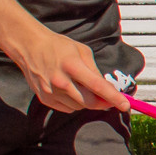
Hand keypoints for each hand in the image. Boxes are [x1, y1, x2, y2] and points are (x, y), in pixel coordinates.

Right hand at [15, 30, 132, 114]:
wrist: (29, 47)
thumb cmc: (58, 46)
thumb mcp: (82, 51)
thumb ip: (95, 71)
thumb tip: (106, 89)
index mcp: (72, 66)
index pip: (98, 86)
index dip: (114, 97)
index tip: (126, 105)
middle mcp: (61, 81)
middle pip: (89, 102)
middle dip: (102, 102)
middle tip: (108, 98)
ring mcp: (51, 92)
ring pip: (79, 107)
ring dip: (87, 101)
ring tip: (81, 86)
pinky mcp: (44, 99)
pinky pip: (67, 108)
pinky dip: (74, 103)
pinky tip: (70, 90)